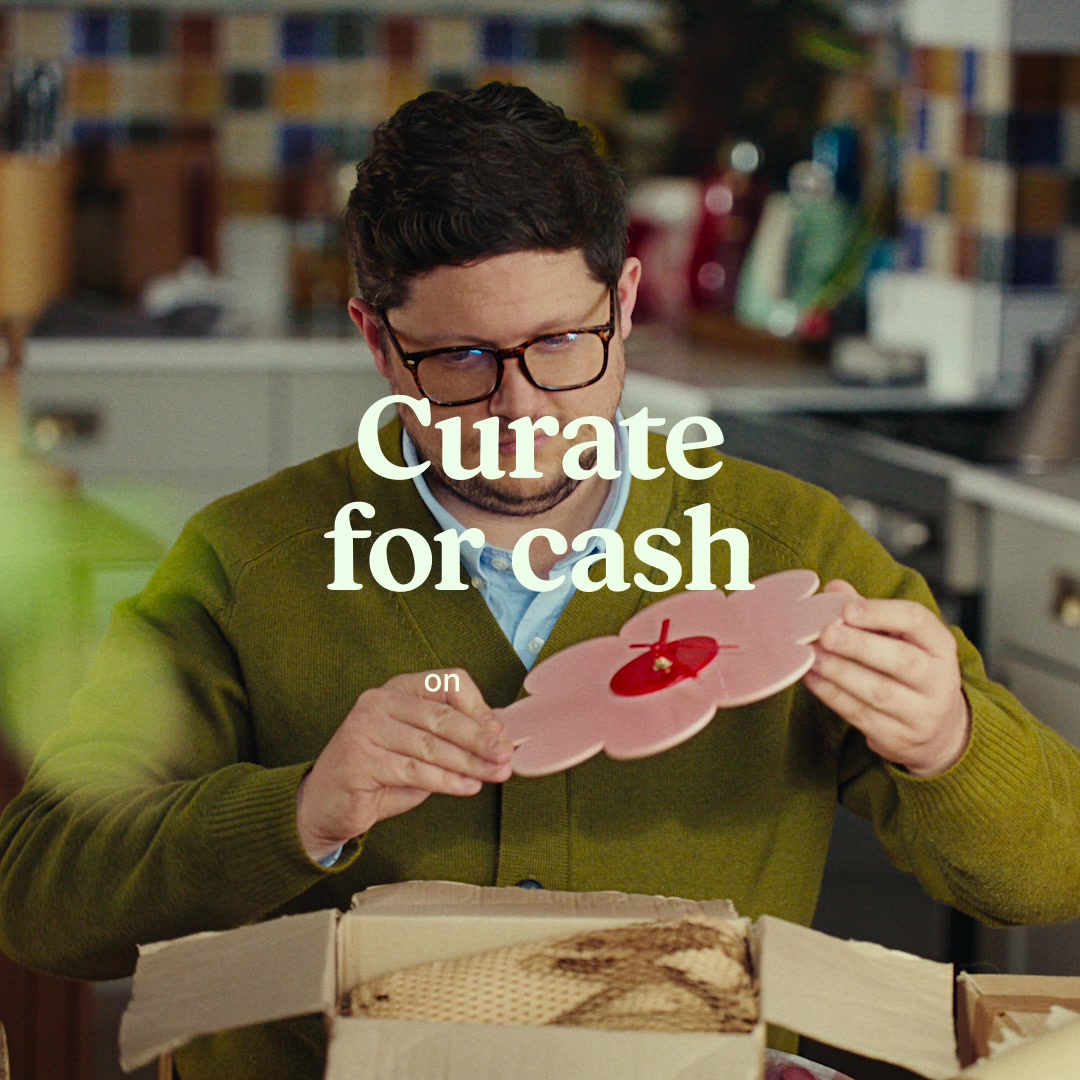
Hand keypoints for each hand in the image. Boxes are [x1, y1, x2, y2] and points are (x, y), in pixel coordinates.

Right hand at [296, 670, 512, 861]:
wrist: (327, 806)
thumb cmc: (380, 775)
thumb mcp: (420, 748)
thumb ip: (453, 738)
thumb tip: (500, 734)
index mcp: (398, 689)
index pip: (448, 682)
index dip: (478, 707)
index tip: (501, 732)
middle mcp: (378, 701)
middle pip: (442, 715)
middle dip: (480, 738)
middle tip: (505, 756)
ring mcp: (365, 728)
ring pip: (431, 745)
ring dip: (469, 763)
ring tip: (495, 775)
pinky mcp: (359, 759)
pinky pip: (414, 770)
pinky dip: (447, 781)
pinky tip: (468, 787)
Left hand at [803, 580, 970, 776]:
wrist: (939, 732)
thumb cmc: (910, 672)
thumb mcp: (901, 639)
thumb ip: (869, 613)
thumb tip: (834, 589)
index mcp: (940, 646)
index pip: (917, 622)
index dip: (881, 613)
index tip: (848, 609)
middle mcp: (939, 681)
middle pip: (902, 661)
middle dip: (860, 645)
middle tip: (826, 633)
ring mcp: (921, 714)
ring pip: (878, 692)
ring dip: (839, 672)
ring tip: (812, 656)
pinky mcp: (898, 738)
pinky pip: (860, 715)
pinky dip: (832, 695)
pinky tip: (812, 678)